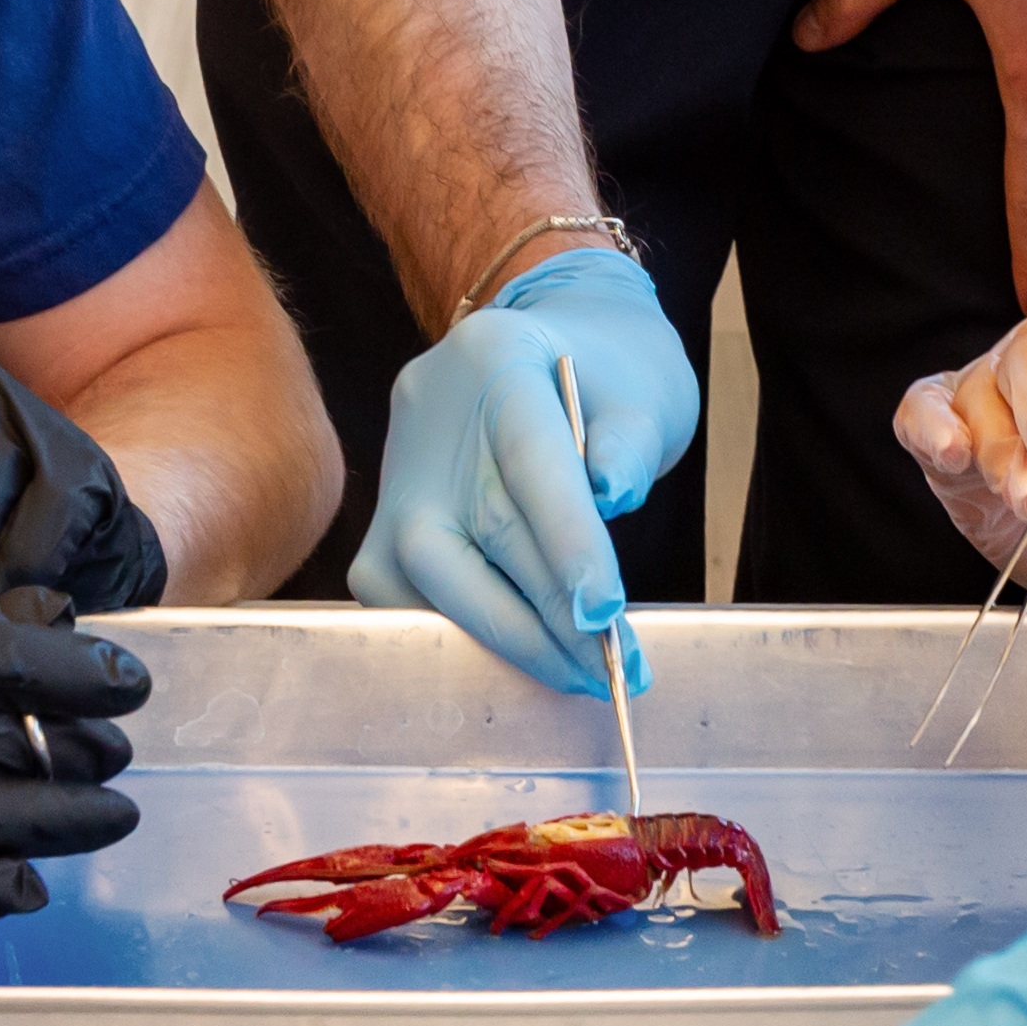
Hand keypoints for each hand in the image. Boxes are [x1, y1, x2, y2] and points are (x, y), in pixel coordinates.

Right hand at [352, 247, 695, 695]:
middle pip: (473, 535)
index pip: (528, 462)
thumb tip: (610, 495)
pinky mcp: (382, 523)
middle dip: (547, 620)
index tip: (603, 614)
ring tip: (579, 671)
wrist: (549, 351)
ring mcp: (397, 472)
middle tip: (612, 674)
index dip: (566, 543)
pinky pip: (407, 596)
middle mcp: (428, 415)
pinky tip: (528, 649)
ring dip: (508, 640)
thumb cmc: (608, 373)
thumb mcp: (644, 391)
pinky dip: (466, 631)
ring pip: (426, 578)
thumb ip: (630, 444)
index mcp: (496, 359)